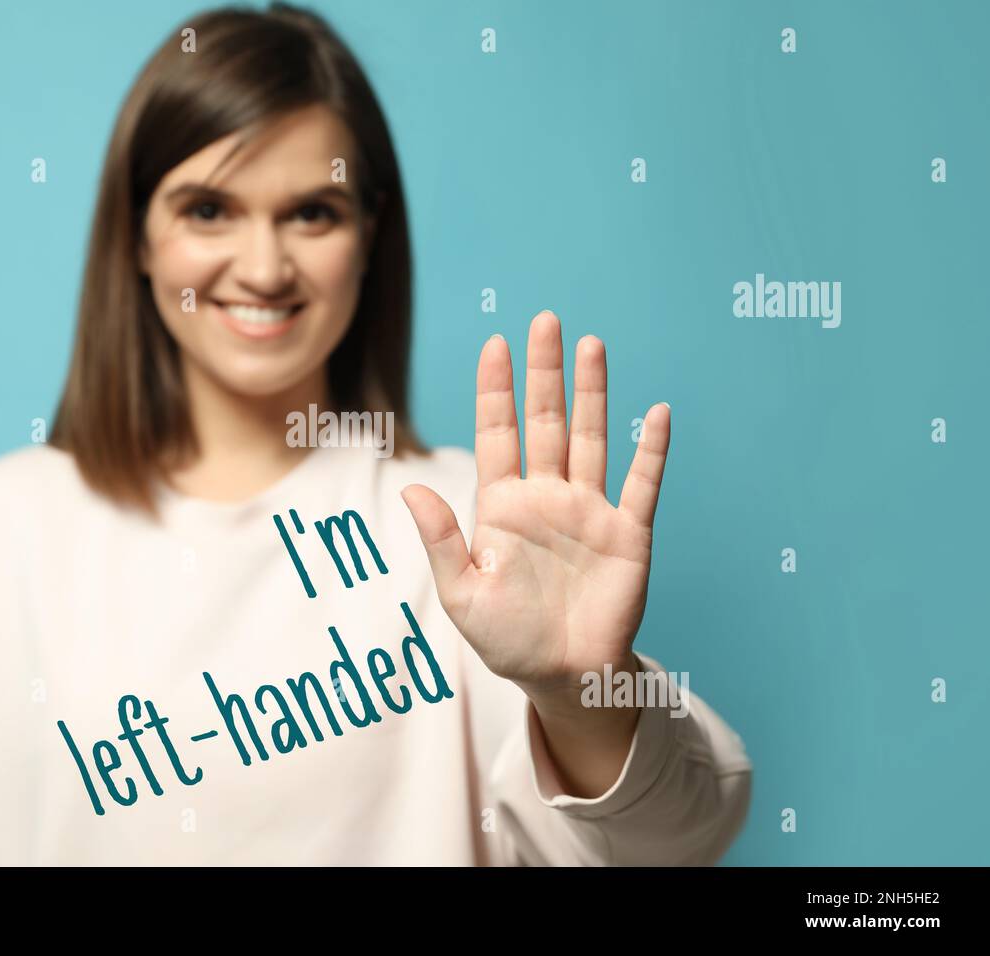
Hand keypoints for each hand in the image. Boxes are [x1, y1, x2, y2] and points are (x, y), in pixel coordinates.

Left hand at [401, 310, 670, 701]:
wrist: (563, 678)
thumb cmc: (508, 639)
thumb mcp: (463, 594)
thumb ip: (443, 540)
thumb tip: (413, 489)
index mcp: (503, 506)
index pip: (498, 433)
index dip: (496, 390)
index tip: (495, 344)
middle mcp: (547, 497)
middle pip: (546, 421)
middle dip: (544, 372)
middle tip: (544, 321)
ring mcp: (589, 511)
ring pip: (591, 438)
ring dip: (593, 393)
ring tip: (591, 345)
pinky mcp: (627, 534)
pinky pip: (642, 485)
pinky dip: (652, 450)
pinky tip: (657, 412)